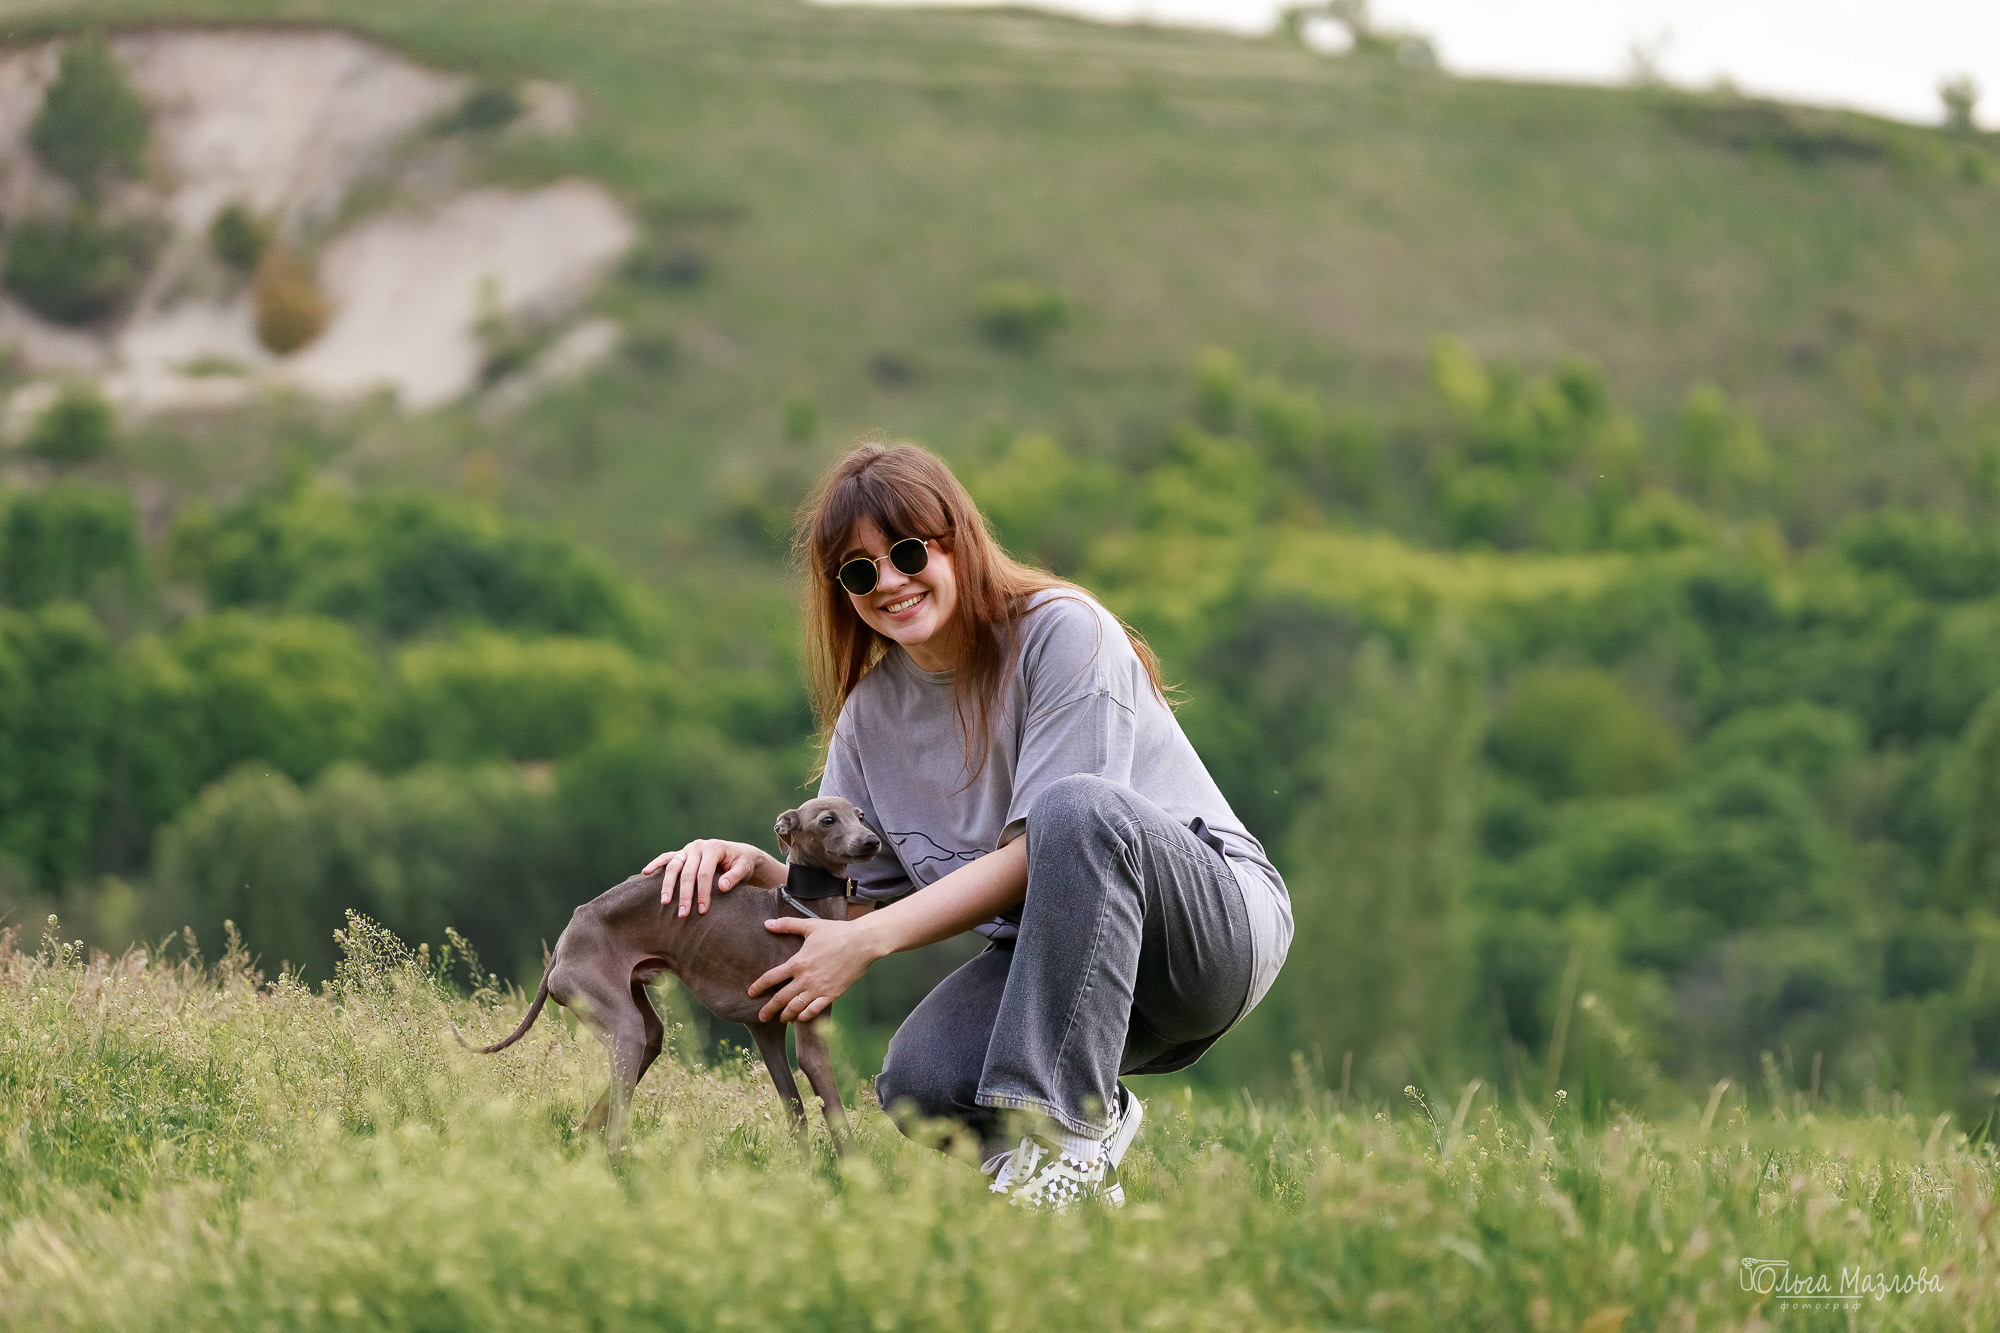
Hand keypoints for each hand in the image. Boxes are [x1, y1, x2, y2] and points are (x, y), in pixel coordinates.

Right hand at [644, 839, 776, 915]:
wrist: (738, 854)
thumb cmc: (742, 863)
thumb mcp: (744, 868)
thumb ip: (734, 876)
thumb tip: (722, 887)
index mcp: (713, 848)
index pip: (705, 873)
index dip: (703, 892)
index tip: (702, 910)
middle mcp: (698, 846)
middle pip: (687, 873)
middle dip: (684, 895)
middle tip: (683, 914)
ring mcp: (688, 849)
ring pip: (673, 866)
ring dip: (667, 885)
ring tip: (664, 902)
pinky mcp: (682, 853)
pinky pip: (667, 857)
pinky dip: (656, 864)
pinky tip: (645, 872)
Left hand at [749, 915, 883, 1022]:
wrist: (863, 942)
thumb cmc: (837, 932)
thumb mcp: (810, 925)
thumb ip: (787, 925)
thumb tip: (767, 924)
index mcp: (798, 962)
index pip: (771, 978)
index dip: (758, 986)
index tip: (751, 993)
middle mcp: (805, 979)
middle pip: (781, 998)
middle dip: (769, 1010)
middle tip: (761, 1017)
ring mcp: (819, 989)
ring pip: (796, 1008)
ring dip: (786, 1015)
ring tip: (781, 1018)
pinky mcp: (832, 994)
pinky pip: (814, 1010)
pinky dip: (805, 1016)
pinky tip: (800, 1017)